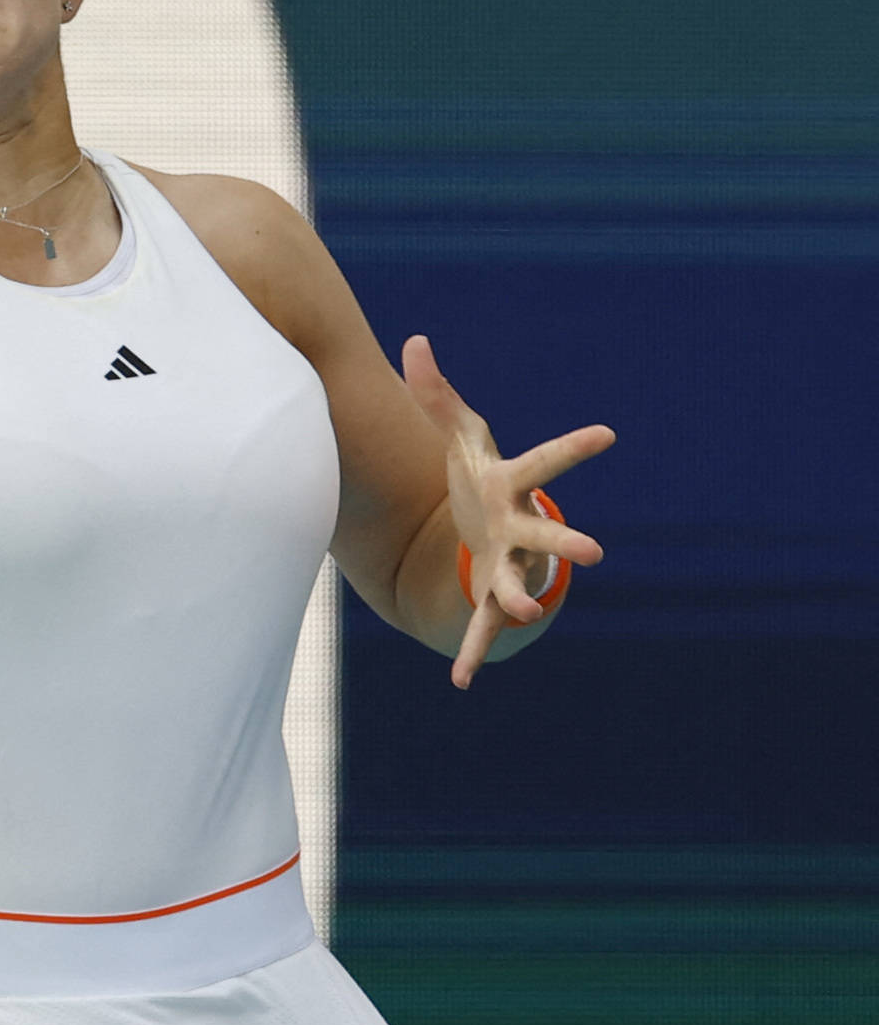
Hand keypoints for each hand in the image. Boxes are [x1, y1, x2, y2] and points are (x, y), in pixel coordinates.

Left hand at [399, 333, 613, 689]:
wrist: (488, 522)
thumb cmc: (478, 474)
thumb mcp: (457, 434)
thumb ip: (436, 393)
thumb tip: (414, 341)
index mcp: (513, 485)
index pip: (547, 461)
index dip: (576, 447)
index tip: (610, 433)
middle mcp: (521, 527)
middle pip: (546, 534)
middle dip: (569, 542)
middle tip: (595, 552)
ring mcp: (509, 564)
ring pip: (517, 586)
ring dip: (521, 601)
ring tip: (529, 614)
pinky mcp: (490, 594)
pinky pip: (482, 627)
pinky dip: (473, 654)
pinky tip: (460, 682)